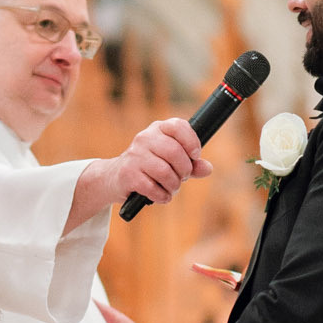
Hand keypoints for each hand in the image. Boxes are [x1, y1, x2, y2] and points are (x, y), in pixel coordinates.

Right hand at [70, 117, 210, 225]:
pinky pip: (152, 187)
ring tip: (171, 188)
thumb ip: (191, 164)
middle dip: (184, 171)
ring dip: (173, 186)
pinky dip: (162, 196)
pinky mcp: (127, 174)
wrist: (114, 178)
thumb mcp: (171, 162)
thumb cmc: (148, 168)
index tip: (195, 155)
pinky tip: (161, 196)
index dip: (191, 142)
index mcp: (158, 129)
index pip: (178, 126)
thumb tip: (207, 169)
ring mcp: (134, 155)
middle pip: (174, 152)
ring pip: (165, 172)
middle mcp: (145, 138)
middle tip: (182, 178)